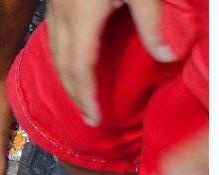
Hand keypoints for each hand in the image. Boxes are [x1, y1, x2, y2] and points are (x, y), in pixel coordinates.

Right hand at [46, 0, 176, 125]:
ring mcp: (54, 9)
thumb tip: (166, 56)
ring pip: (54, 53)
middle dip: (74, 95)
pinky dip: (60, 58)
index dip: (85, 97)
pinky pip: (52, 38)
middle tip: (86, 116)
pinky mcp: (55, 1)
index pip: (80, 68)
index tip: (94, 119)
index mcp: (82, 18)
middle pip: (62, 67)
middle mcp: (62, 17)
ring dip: (65, 78)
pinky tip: (71, 64)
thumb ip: (151, 22)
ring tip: (78, 96)